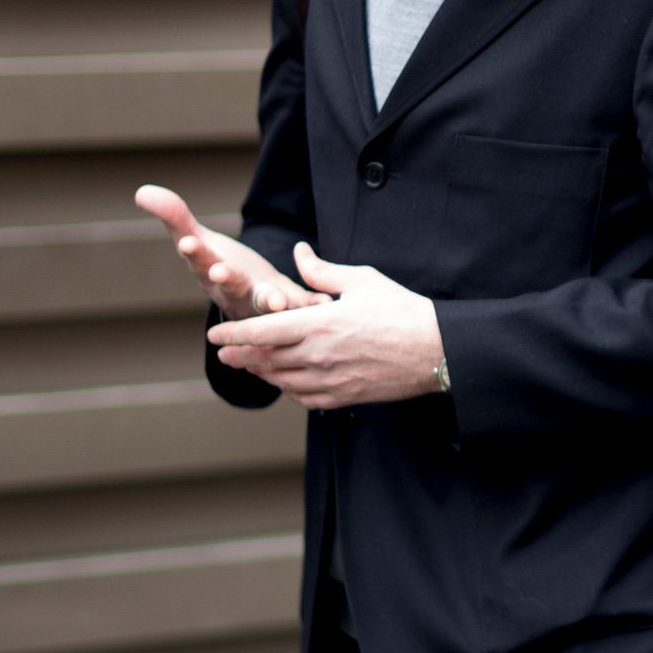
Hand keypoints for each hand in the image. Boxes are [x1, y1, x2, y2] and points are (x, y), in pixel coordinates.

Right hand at [136, 185, 325, 321]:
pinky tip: (324, 301)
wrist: (246, 299)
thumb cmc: (218, 265)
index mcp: (209, 272)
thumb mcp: (197, 238)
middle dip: (224, 279)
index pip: (198, 260)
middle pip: (227, 286)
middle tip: (219, 270)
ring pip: (262, 303)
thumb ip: (174, 215)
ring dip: (268, 301)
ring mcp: (261, 300)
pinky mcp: (289, 302)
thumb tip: (140, 190)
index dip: (193, 252)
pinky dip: (311, 304)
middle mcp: (233, 291)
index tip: (188, 242)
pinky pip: (300, 304)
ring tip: (276, 300)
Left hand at [205, 243, 446, 408]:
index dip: (234, 334)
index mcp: (320, 324)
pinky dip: (289, 390)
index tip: (214, 335)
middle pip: (265, 361)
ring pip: (282, 381)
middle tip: (223, 353)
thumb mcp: (363, 281)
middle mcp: (319, 356)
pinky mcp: (344, 397)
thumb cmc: (404, 311)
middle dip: (239, 356)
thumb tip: (298, 254)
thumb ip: (323, 271)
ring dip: (262, 374)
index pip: (262, 331)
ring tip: (250, 367)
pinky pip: (305, 398)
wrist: (438, 351)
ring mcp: (331, 380)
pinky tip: (286, 382)